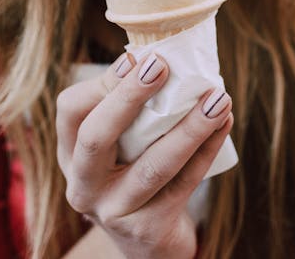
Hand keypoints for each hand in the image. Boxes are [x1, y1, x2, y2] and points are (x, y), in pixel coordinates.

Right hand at [56, 52, 232, 258]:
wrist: (147, 241)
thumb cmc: (134, 169)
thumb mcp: (119, 141)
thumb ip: (128, 106)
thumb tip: (156, 54)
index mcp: (70, 152)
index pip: (72, 110)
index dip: (103, 81)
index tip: (138, 56)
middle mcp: (82, 184)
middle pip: (96, 138)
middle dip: (128, 98)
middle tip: (161, 66)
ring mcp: (113, 211)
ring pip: (152, 166)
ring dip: (189, 128)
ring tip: (218, 98)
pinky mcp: (148, 230)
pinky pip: (183, 184)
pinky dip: (206, 149)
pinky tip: (224, 123)